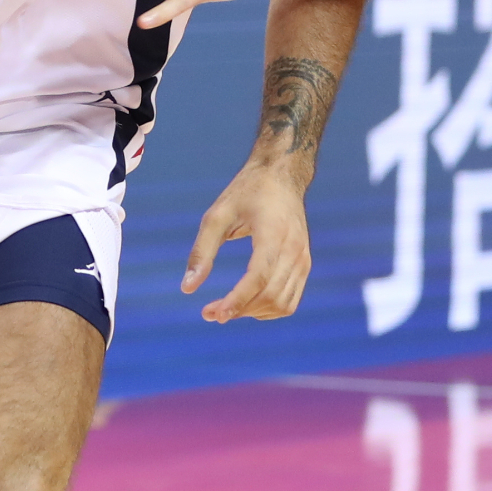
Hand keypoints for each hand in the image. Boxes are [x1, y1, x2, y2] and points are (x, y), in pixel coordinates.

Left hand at [182, 163, 311, 322]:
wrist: (281, 176)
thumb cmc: (247, 192)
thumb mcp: (217, 215)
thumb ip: (202, 251)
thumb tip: (187, 288)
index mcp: (274, 232)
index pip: (259, 276)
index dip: (238, 300)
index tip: (215, 315)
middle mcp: (294, 249)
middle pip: (270, 295)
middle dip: (239, 310)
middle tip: (208, 313)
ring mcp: (303, 258)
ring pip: (282, 304)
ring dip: (252, 313)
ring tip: (225, 308)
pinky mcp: (304, 265)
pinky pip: (289, 301)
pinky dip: (267, 310)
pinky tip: (246, 304)